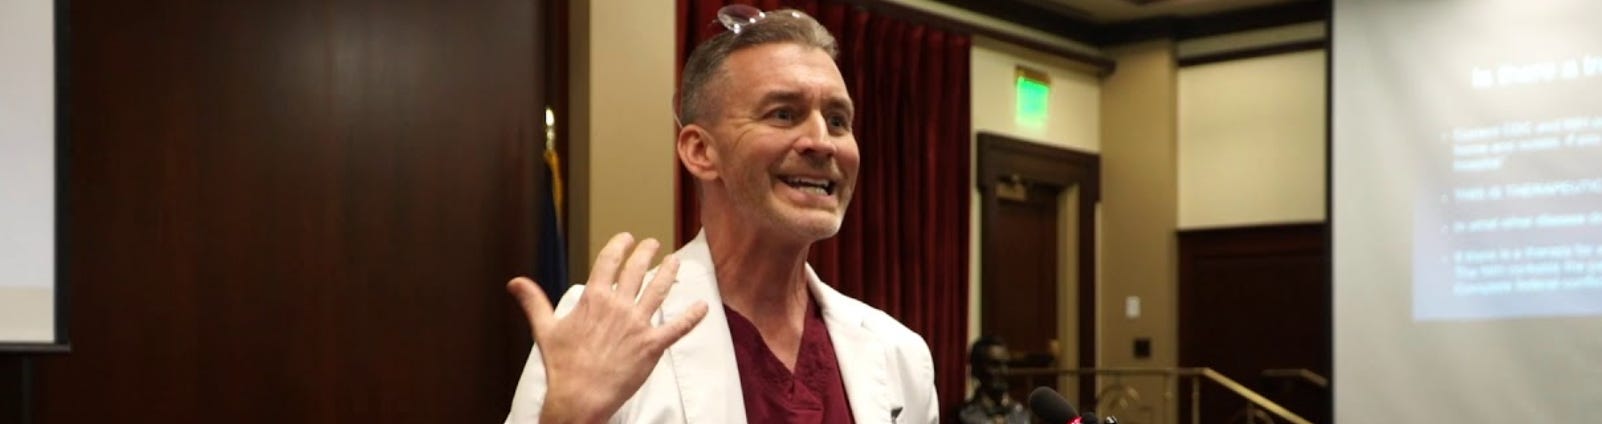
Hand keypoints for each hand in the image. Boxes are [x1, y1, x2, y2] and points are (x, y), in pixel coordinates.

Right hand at [507, 233, 708, 423]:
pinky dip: (692, 316)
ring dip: (670, 274)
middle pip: (637, 270)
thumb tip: (515, 282)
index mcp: (594, 299)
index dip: (620, 246)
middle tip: (654, 244)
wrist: (579, 396)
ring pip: (659, 290)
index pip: (609, 262)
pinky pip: (677, 327)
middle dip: (647, 253)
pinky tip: (703, 306)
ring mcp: (637, 324)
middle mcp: (618, 306)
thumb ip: (534, 302)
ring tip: (676, 262)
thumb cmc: (562, 366)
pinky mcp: (651, 345)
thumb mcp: (545, 329)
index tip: (627, 237)